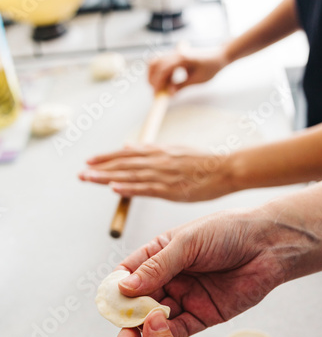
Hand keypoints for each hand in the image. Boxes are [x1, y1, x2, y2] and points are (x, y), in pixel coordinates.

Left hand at [79, 145, 234, 201]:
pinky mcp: (171, 189)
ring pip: (130, 176)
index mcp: (158, 152)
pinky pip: (146, 188)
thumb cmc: (203, 162)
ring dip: (106, 178)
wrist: (225, 168)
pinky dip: (129, 188)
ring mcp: (163, 174)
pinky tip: (114, 189)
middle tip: (80, 173)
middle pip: (123, 164)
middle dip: (100, 168)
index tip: (90, 160)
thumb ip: (152, 150)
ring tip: (88, 178)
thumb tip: (130, 147)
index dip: (106, 157)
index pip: (127, 154)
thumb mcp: (175, 150)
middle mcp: (157, 160)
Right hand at [113, 207, 312, 336]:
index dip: (118, 284)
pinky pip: (179, 328)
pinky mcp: (203, 314)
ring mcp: (187, 296)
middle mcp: (172, 276)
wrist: (269, 245)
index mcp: (163, 253)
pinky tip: (157, 334)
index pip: (131, 270)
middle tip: (120, 317)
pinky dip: (166, 333)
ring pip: (157, 315)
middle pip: (141, 296)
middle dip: (130, 307)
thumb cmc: (229, 231)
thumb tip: (124, 285)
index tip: (108, 297)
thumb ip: (157, 266)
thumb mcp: (187, 243)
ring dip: (146, 322)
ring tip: (136, 327)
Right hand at [149, 47, 227, 94]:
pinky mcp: (175, 55)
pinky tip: (164, 81)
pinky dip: (158, 71)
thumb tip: (169, 94)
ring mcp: (175, 53)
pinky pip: (161, 61)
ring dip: (153, 74)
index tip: (156, 93)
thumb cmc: (211, 67)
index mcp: (182, 58)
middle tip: (155, 92)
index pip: (163, 69)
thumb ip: (181, 86)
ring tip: (158, 87)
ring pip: (156, 61)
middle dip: (152, 78)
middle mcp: (176, 53)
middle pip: (155, 63)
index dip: (157, 82)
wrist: (218, 56)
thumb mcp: (197, 80)